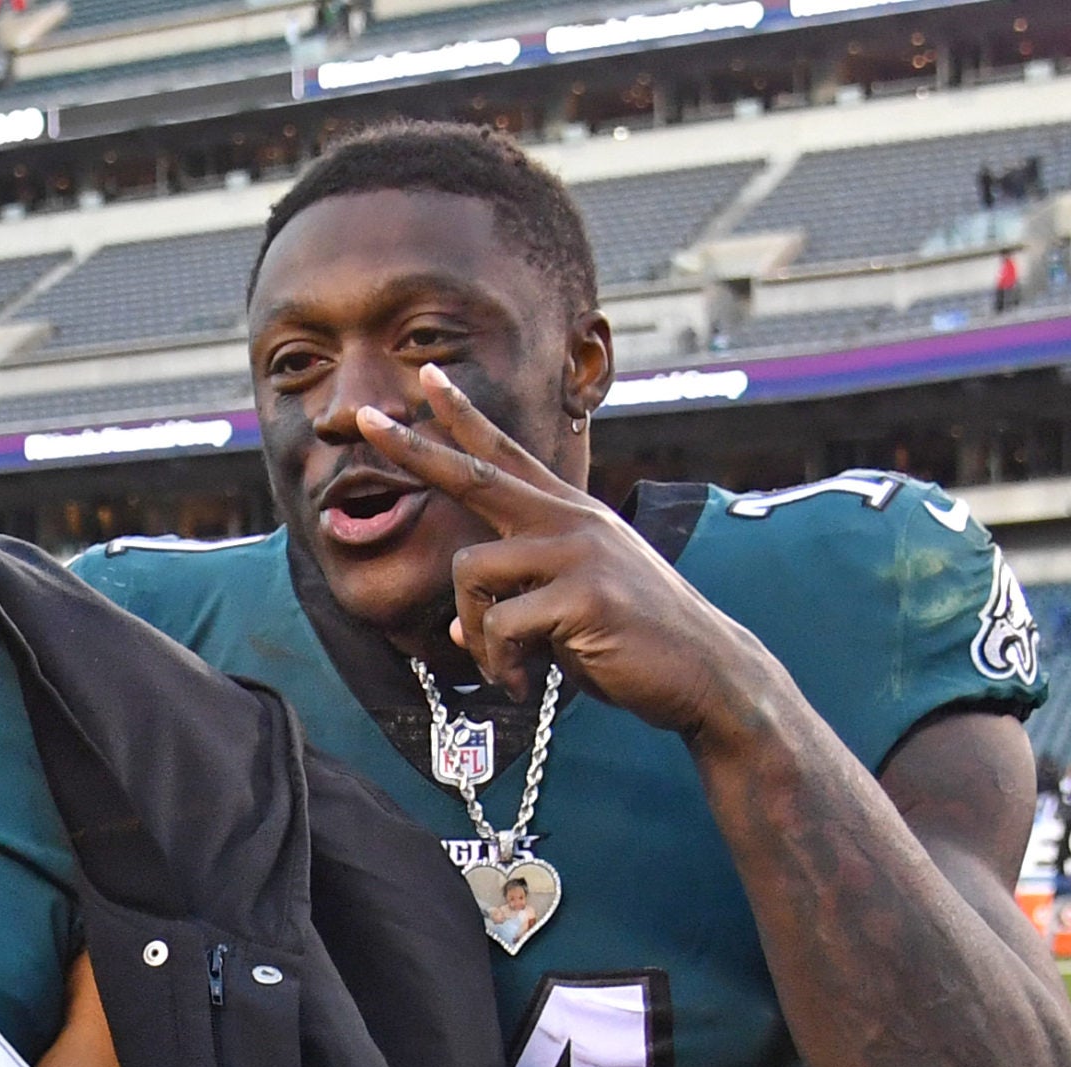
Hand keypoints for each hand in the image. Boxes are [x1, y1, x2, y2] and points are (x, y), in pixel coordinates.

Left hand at [356, 365, 785, 743]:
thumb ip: (515, 607)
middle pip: (475, 477)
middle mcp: (572, 521)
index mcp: (569, 516)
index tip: (425, 378)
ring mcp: (579, 554)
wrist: (706, 674)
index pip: (506, 456)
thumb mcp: (566, 615)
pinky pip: (500, 627)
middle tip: (363, 418)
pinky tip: (523, 684)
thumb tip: (456, 633)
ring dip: (473, 634)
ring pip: (471, 573)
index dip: (462, 418)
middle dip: (414, 449)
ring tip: (503, 669)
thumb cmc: (632, 644)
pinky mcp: (583, 596)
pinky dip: (499, 665)